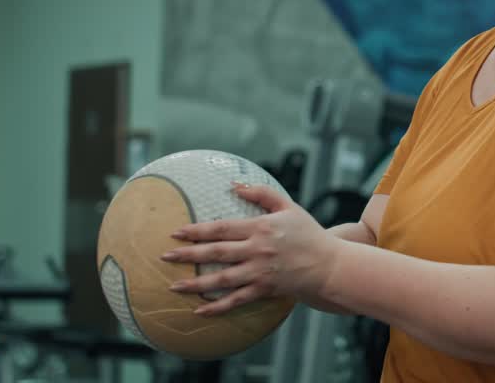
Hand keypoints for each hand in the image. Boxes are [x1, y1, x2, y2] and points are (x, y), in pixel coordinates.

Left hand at [160, 183, 338, 315]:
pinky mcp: (264, 289)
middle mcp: (257, 250)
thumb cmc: (309, 233)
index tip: (176, 232)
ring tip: (174, 285)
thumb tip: (234, 184)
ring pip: (221, 279)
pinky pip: (236, 300)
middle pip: (216, 253)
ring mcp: (260, 272)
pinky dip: (217, 306)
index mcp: (260, 228)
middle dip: (188, 254)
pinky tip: (200, 310)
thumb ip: (262, 194)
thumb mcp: (288, 207)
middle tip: (165, 256)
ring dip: (196, 283)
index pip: (221, 228)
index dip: (197, 230)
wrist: (329, 264)